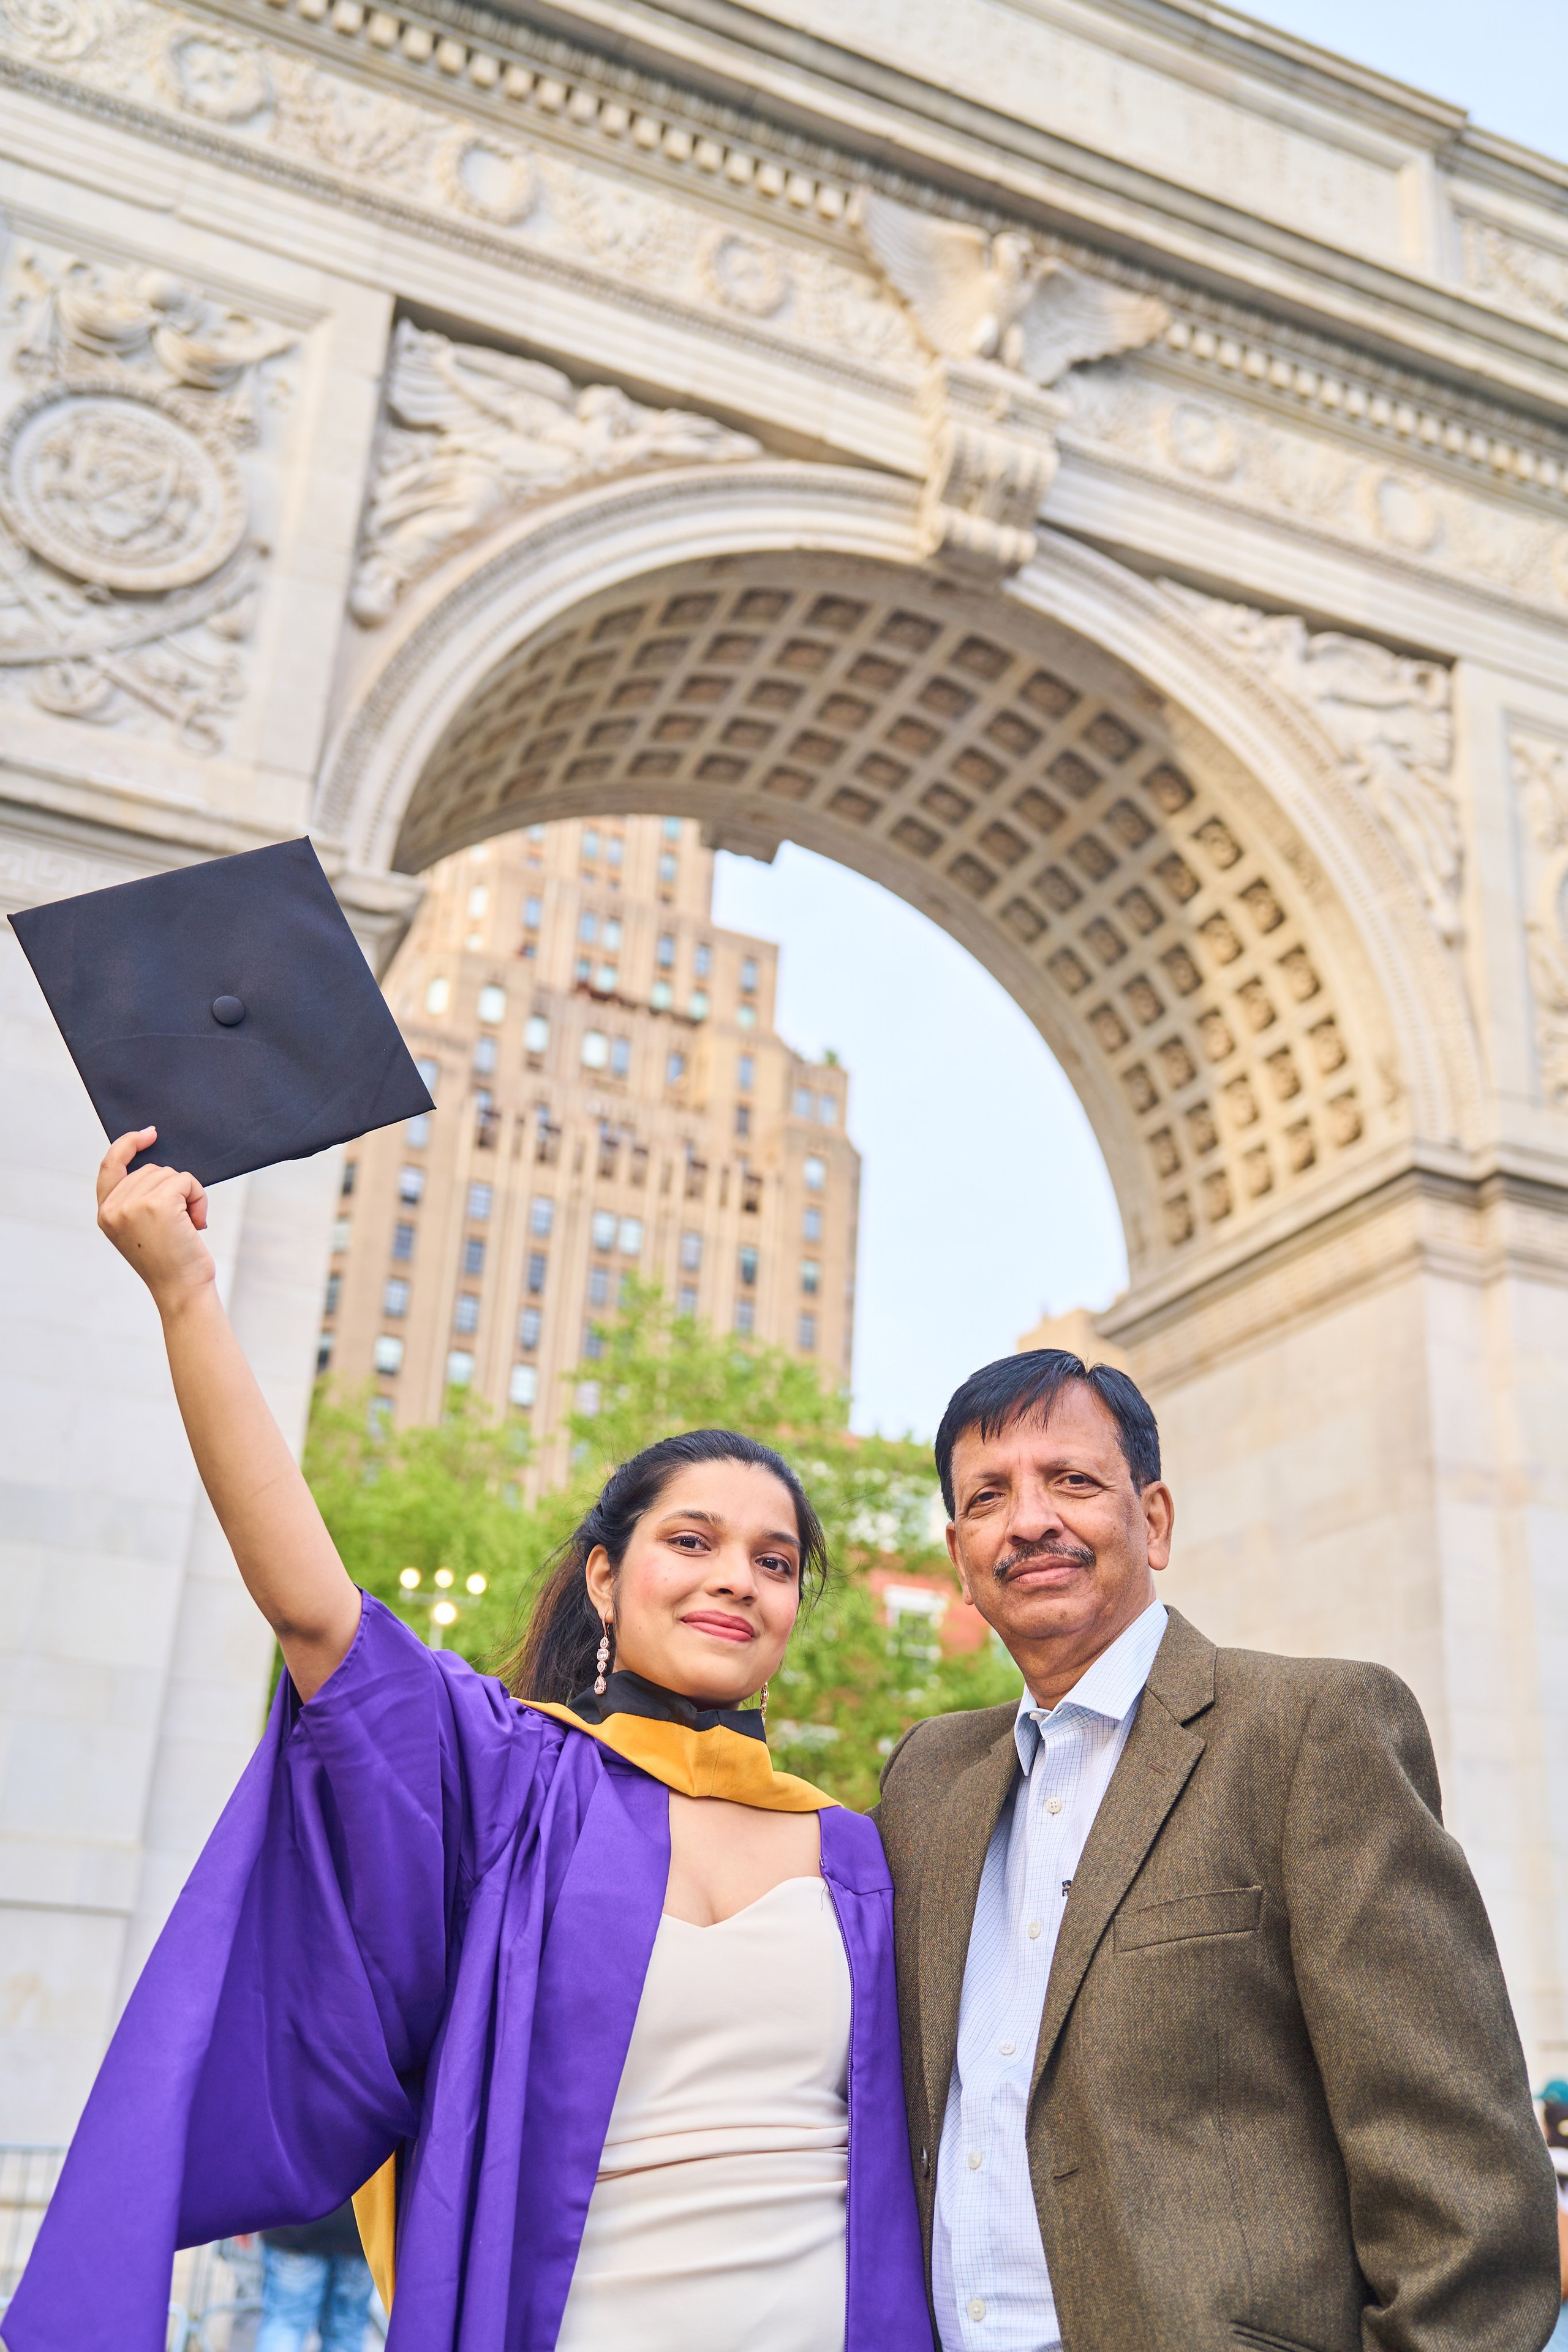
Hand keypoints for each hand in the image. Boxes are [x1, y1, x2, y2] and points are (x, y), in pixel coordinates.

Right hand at [96, 1129, 213, 1314]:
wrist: (181, 1289)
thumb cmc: (171, 1261)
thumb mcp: (142, 1229)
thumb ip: (138, 1199)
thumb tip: (160, 1167)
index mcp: (106, 1213)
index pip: (109, 1166)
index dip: (126, 1145)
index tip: (149, 1134)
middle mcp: (113, 1208)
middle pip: (150, 1169)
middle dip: (174, 1188)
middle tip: (183, 1221)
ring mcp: (133, 1205)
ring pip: (170, 1174)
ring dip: (189, 1195)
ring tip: (189, 1225)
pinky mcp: (157, 1204)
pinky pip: (185, 1181)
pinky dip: (198, 1197)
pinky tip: (197, 1222)